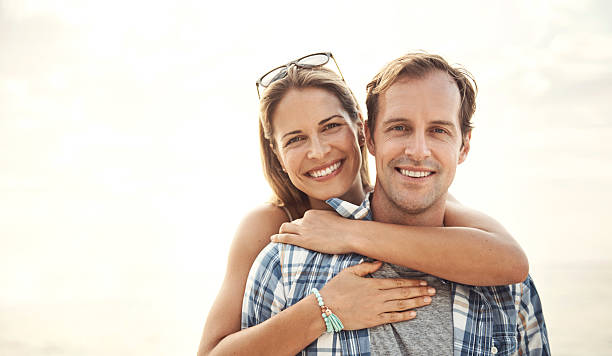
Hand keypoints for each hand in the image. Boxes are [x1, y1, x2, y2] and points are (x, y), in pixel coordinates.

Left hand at [271, 209, 354, 253]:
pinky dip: (277, 238)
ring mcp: (304, 229)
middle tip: (287, 233)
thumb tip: (332, 220)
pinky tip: (272, 240)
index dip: (300, 225)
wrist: (350, 234)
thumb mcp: (336, 218)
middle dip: (290, 228)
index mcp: (313, 213)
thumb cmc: (348, 228)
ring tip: (277, 236)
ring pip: (285, 228)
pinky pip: (285, 238)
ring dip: (280, 232)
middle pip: (293, 223)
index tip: (300, 230)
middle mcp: (306, 219)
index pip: (302, 219)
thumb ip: (329, 219)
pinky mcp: (304, 240)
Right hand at [318, 261, 435, 329]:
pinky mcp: (373, 320)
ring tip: (428, 300)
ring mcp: (376, 309)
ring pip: (401, 305)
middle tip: (433, 291)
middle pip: (403, 294)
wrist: (325, 308)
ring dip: (416, 303)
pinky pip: (392, 318)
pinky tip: (414, 314)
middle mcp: (378, 296)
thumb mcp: (349, 272)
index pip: (397, 283)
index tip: (424, 282)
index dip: (412, 283)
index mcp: (373, 284)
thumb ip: (366, 267)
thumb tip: (380, 261)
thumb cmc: (335, 289)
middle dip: (419, 292)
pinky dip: (404, 316)